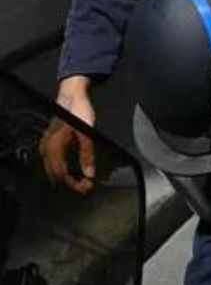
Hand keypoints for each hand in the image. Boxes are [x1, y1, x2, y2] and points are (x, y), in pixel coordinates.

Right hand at [40, 77, 97, 194]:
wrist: (72, 96)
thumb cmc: (78, 112)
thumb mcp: (87, 134)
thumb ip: (87, 155)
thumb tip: (90, 173)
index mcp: (53, 150)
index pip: (62, 176)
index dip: (74, 185)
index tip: (87, 188)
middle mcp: (46, 150)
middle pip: (56, 175)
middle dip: (71, 184)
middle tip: (86, 187)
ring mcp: (46, 146)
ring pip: (54, 170)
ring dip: (67, 178)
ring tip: (81, 181)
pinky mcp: (50, 142)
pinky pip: (54, 162)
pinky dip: (63, 169)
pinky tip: (73, 170)